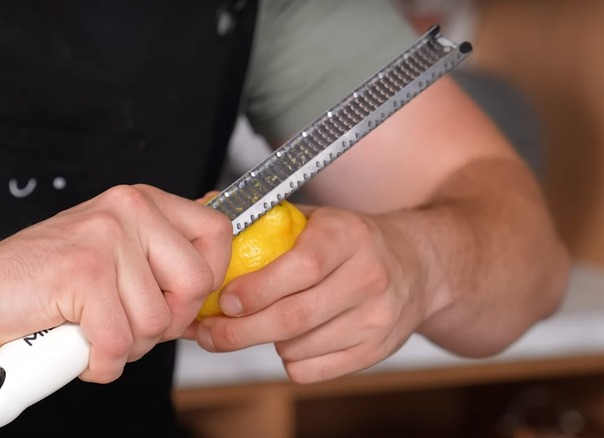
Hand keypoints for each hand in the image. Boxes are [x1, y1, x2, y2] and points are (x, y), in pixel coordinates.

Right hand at [0, 184, 231, 382]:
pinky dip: (99, 363)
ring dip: (126, 346)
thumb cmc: (44, 281)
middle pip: (197, 284)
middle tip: (128, 323)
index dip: (209, 280)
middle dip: (167, 322)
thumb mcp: (115, 253)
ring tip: (93, 329)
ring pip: (156, 322)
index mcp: (141, 202)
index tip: (180, 300)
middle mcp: (127, 210)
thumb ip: (161, 258)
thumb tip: (212, 274)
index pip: (217, 233)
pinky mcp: (83, 274)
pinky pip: (118, 343)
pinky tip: (78, 347)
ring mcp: (104, 239)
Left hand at [186, 204, 432, 382]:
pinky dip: (289, 359)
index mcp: (348, 236)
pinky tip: (293, 337)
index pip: (303, 267)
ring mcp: (376, 319)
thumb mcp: (314, 217)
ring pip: (299, 347)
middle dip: (241, 331)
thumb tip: (205, 206)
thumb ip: (262, 218)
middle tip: (209, 333)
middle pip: (296, 316)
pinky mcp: (375, 352)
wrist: (416, 267)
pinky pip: (312, 371)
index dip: (258, 288)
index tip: (225, 300)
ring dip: (265, 342)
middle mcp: (369, 278)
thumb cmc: (349, 242)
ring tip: (260, 323)